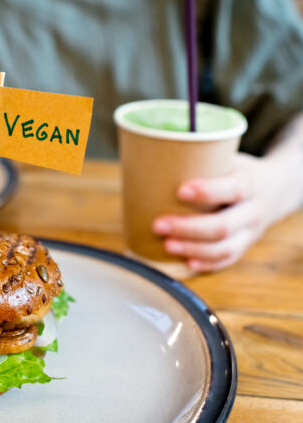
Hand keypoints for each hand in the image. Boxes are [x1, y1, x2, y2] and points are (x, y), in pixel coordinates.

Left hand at [152, 153, 278, 271]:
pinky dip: (207, 264)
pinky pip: (227, 261)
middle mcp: (253, 211)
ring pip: (225, 248)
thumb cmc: (234, 171)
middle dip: (188, 228)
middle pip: (224, 226)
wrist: (273, 189)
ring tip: (166, 245)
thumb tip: (151, 158)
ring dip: (193, 249)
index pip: (233, 189)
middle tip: (157, 225)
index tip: (180, 191)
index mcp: (250, 183)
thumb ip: (199, 160)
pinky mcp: (244, 247)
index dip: (207, 192)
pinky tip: (187, 262)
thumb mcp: (226, 158)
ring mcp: (250, 233)